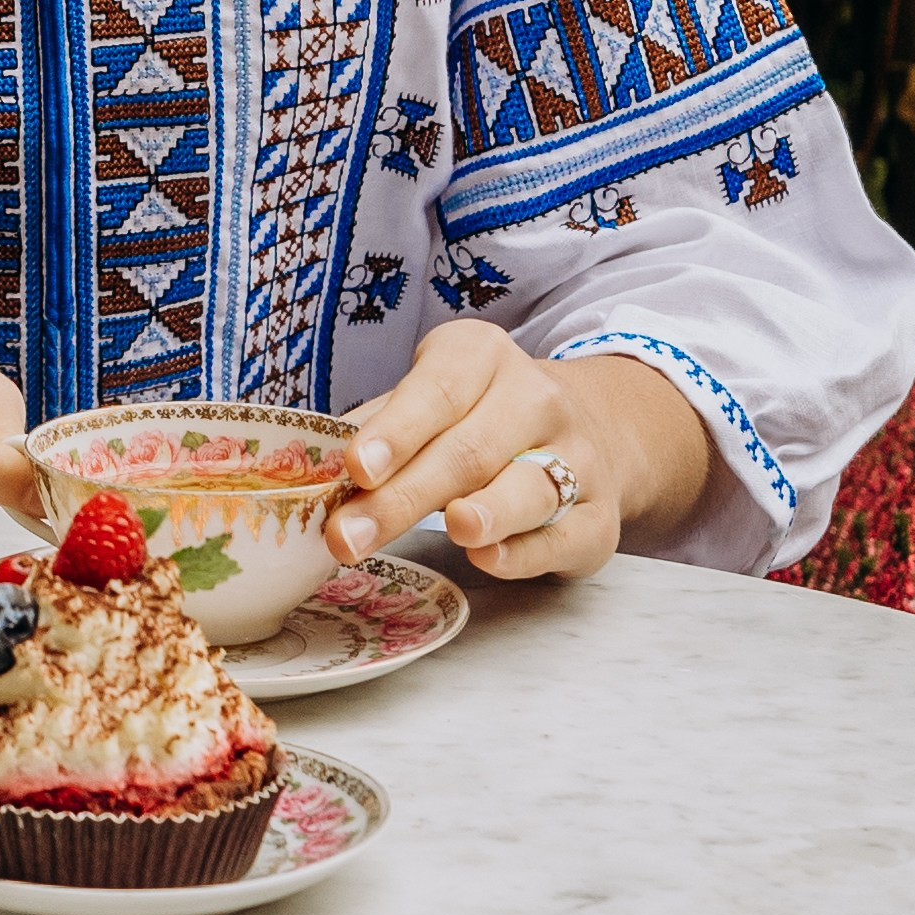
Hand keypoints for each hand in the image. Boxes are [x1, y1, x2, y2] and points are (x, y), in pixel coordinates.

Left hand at [322, 325, 710, 583]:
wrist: (596, 431)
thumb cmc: (482, 418)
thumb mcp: (433, 397)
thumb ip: (381, 426)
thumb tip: (315, 462)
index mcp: (483, 358)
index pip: (436, 392)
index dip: (396, 430)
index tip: (355, 467)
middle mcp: (538, 400)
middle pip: (468, 450)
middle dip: (405, 497)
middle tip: (348, 536)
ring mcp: (578, 459)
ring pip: (529, 486)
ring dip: (487, 511)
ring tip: (453, 530)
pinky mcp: (599, 518)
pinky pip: (562, 536)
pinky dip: (526, 550)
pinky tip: (489, 556)